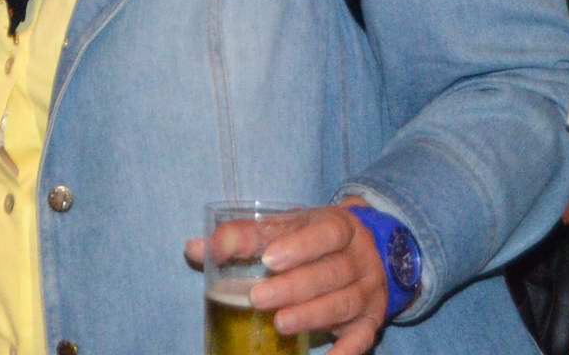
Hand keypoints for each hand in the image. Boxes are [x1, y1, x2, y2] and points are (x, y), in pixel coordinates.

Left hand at [186, 205, 389, 352]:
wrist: (372, 252)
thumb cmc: (315, 239)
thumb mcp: (288, 228)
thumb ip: (245, 237)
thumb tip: (195, 249)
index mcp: (339, 227)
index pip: (325, 232)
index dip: (300, 245)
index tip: (269, 258)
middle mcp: (359, 258)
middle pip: (332, 272)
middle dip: (295, 287)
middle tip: (258, 299)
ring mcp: (368, 290)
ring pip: (344, 303)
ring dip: (312, 315)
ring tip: (279, 324)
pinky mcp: (372, 320)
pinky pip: (363, 337)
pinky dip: (345, 350)